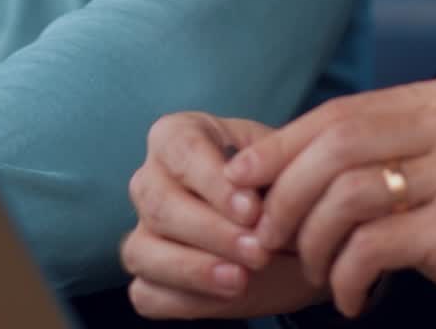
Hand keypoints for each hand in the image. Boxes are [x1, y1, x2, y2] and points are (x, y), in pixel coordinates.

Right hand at [121, 111, 326, 319]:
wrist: (293, 233)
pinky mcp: (147, 277)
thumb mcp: (283, 162)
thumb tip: (243, 185)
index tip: (253, 210)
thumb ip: (267, 164)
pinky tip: (225, 296)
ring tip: (241, 280)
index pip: (182, 149)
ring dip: (193, 269)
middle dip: (210, 231)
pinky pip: (147, 293)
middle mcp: (150, 178)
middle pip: (159, 204)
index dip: (213, 181)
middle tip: (258, 251)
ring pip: (142, 251)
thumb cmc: (279, 183)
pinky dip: (184, 300)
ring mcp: (143, 230)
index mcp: (178, 135)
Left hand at [226, 79, 435, 327]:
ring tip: (316, 274)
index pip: (340, 113)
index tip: (241, 181)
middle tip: (265, 236)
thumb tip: (273, 166)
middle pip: (336, 146)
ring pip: (348, 195)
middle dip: (286, 195)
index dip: (282, 146)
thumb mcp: (431, 174)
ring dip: (314, 242)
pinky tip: (354, 298)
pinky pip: (374, 246)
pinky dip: (348, 276)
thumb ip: (373, 157)